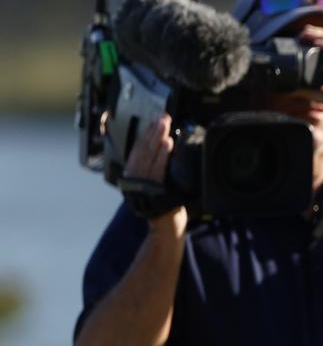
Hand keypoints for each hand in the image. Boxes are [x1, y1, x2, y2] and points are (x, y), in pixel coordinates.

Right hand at [122, 114, 185, 232]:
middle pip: (141, 151)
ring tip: (164, 126)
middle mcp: (133, 181)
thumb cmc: (164, 204)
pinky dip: (162, 155)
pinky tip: (168, 144)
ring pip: (148, 158)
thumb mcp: (155, 184)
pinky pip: (157, 170)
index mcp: (132, 177)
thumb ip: (154, 167)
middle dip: (152, 132)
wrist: (166, 227)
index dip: (144, 135)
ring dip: (157, 139)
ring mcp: (141, 187)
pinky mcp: (152, 192)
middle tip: (162, 118)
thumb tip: (164, 143)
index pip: (136, 151)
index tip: (153, 121)